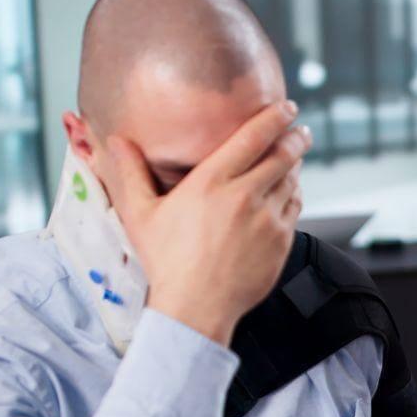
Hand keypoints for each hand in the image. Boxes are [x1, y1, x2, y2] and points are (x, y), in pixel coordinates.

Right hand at [103, 102, 310, 344]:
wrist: (196, 308)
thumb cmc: (166, 262)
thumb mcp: (141, 215)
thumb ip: (131, 173)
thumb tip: (116, 140)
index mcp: (212, 182)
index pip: (254, 137)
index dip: (275, 117)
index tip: (287, 108)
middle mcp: (245, 196)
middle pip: (283, 155)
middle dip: (296, 137)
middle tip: (300, 130)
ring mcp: (267, 220)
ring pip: (291, 181)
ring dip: (295, 167)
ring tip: (292, 160)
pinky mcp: (281, 243)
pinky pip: (294, 209)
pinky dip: (294, 195)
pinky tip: (288, 194)